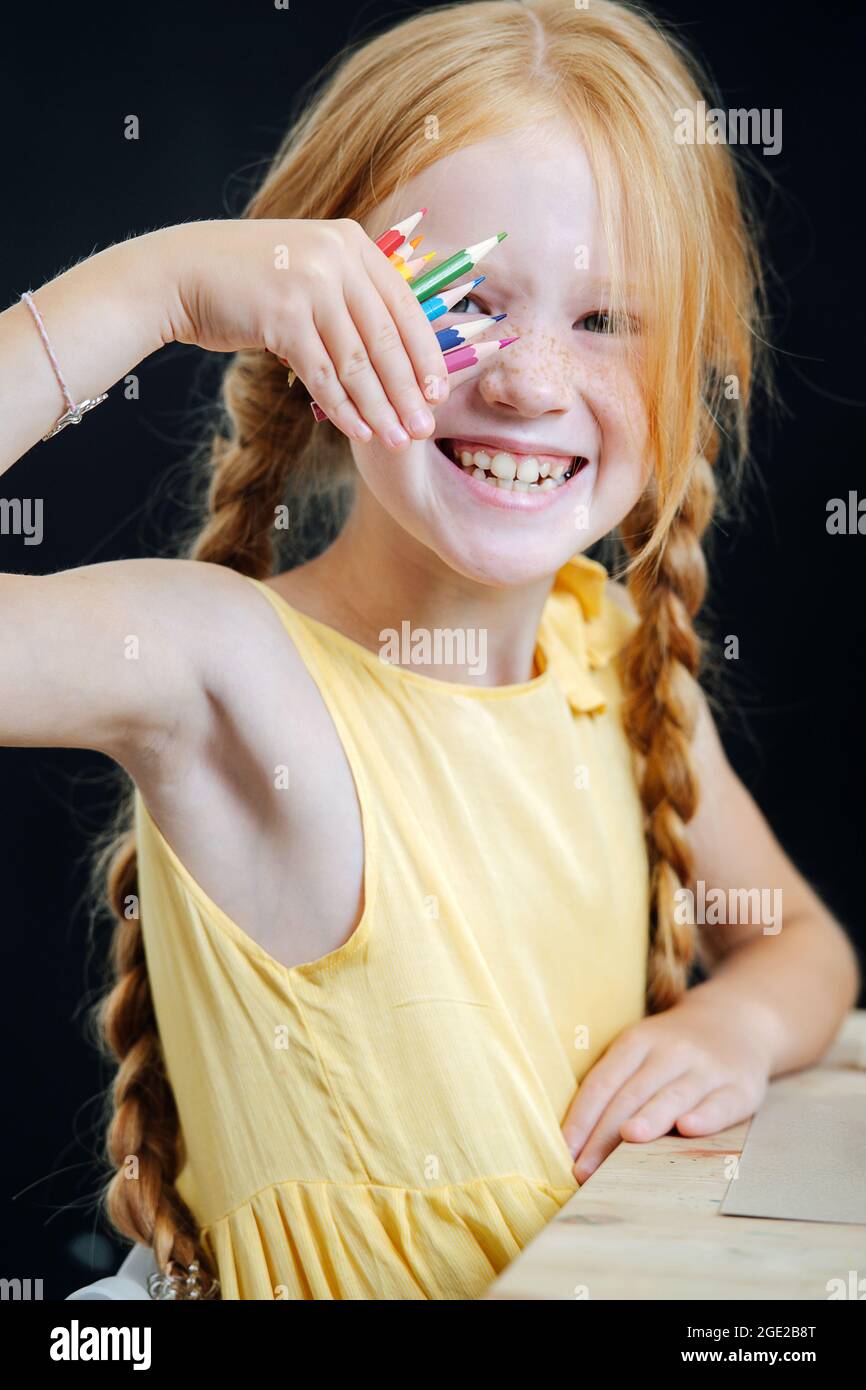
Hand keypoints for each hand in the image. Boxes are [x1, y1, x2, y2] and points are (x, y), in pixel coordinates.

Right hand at [161, 217, 449, 448]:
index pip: (404, 307)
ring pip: (356, 362)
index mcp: (352, 243)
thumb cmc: (248, 282)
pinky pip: (322, 374)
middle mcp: (335, 258)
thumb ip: (349, 297)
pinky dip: (343, 408)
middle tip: (424, 429)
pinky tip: (358, 431)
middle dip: (408, 391)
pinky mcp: (282, 315)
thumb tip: (398, 350)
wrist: (180, 274)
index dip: (426, 355)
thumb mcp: (307, 271)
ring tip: (397, 440)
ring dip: (380, 408)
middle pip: (385, 339)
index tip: (440, 393)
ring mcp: (309, 284)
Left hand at [561, 990, 774, 1183]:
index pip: (603, 1082)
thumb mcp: (640, 1050)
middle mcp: (671, 1051)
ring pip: (673, 1095)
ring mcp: (706, 1068)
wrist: (737, 1021)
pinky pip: (721, 1103)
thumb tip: (574, 1139)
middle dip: (605, 1134)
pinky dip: (705, 1115)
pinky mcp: (740, 1087)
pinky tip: (688, 1128)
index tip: (564, 1150)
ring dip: (650, 1117)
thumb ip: (614, 1085)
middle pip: (632, 1094)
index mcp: (637, 1042)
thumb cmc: (672, 1050)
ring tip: (630, 1138)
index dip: (582, 1117)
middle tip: (584, 1169)